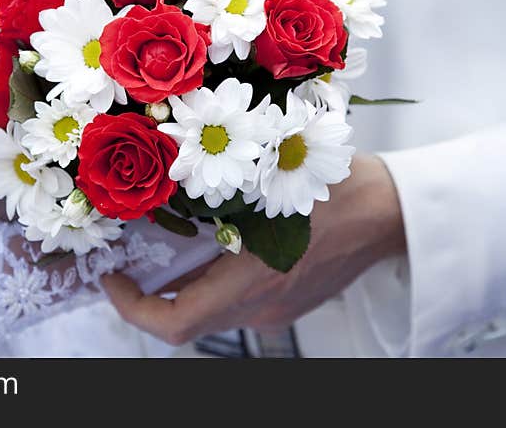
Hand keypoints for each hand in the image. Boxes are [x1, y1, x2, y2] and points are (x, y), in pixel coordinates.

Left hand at [100, 154, 405, 344]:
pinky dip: (207, 283)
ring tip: (162, 247)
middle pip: (187, 321)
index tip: (113, 277)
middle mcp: (260, 306)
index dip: (131, 307)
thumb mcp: (263, 182)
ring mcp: (276, 310)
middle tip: (129, 258)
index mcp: (252, 280)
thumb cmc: (335, 187)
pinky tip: (207, 246)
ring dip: (178, 288)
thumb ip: (215, 196)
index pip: (175, 323)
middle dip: (149, 294)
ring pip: (209, 313)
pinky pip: (233, 303)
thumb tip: (159, 195)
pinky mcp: (286, 302)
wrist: (391, 211)